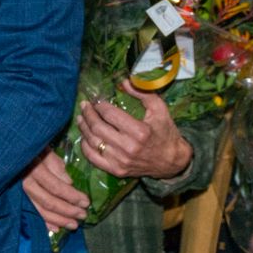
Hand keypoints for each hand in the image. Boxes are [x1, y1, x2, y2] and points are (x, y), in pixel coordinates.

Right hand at [22, 150, 87, 232]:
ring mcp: (21, 193)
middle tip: (83, 215)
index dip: (72, 196)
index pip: (56, 187)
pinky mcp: (19, 199)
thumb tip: (69, 183)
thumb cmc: (33, 149)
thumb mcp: (46, 150)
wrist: (10, 152)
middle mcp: (25, 183)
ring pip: (41, 210)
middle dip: (68, 211)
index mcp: (34, 169)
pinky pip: (32, 213)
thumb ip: (57, 166)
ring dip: (59, 220)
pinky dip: (44, 222)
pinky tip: (56, 228)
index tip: (86, 202)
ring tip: (74, 225)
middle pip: (49, 202)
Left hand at [77, 95, 192, 179]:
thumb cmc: (165, 132)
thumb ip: (142, 93)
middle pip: (98, 128)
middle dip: (88, 114)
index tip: (96, 100)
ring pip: (93, 142)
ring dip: (84, 128)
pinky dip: (85, 147)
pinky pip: (93, 158)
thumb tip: (124, 82)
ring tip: (81, 118)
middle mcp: (128, 147)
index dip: (99, 106)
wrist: (171, 161)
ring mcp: (121, 161)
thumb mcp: (159, 109)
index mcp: (140, 131)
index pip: (110, 115)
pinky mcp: (117, 170)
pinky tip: (84, 137)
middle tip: (84, 106)